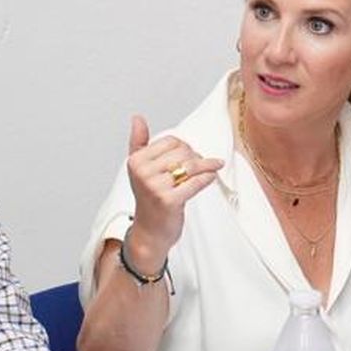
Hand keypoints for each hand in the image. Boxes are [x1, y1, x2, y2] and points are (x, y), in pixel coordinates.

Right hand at [124, 115, 223, 270]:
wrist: (149, 232)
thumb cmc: (148, 198)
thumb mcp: (139, 169)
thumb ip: (139, 142)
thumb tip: (137, 118)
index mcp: (136, 161)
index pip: (171, 141)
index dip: (185, 147)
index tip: (190, 156)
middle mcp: (143, 172)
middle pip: (183, 151)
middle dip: (197, 157)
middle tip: (201, 166)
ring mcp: (155, 187)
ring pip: (191, 165)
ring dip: (207, 165)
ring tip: (214, 167)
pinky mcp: (169, 200)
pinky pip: (196, 182)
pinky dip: (207, 178)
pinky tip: (211, 177)